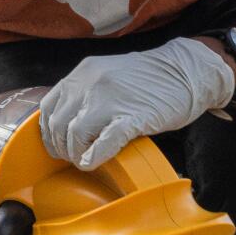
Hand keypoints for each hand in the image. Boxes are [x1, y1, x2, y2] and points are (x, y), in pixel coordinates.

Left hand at [39, 37, 235, 170]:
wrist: (187, 71)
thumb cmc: (149, 79)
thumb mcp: (107, 76)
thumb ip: (84, 93)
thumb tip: (66, 123)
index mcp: (83, 73)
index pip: (48, 107)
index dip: (49, 131)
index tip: (58, 144)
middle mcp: (90, 83)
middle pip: (58, 124)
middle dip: (61, 147)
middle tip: (73, 156)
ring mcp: (110, 100)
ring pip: (75, 135)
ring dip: (77, 154)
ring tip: (86, 160)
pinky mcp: (132, 117)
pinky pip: (103, 143)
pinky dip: (94, 157)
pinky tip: (94, 163)